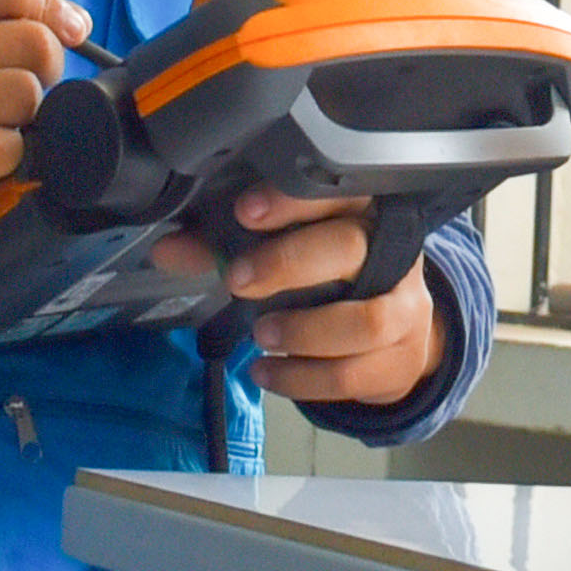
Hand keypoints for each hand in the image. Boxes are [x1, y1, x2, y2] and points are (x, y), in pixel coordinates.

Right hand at [0, 0, 90, 218]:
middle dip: (42, 66)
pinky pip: (8, 148)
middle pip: (35, 43)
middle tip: (12, 80)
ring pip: (27, 97)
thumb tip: (79, 23)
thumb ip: (0, 6)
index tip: (56, 31)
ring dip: (22, 112)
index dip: (48, 7)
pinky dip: (7, 151)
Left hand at [163, 188, 445, 408]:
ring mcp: (404, 310)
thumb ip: (225, 249)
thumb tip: (165, 251)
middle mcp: (392, 254)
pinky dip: (302, 379)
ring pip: (365, 321)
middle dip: (289, 263)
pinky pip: (353, 374)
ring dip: (303, 331)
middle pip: (351, 248)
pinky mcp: (399, 360)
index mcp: (361, 213)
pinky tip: (267, 373)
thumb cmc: (332, 283)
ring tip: (260, 335)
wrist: (395, 337)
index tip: (245, 211)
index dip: (293, 200)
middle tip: (237, 281)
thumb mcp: (285, 257)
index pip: (337, 192)